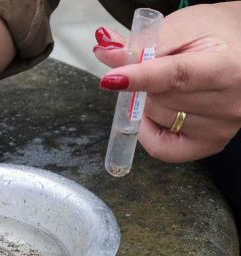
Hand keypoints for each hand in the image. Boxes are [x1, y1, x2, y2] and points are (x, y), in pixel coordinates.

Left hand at [94, 3, 240, 161]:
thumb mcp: (181, 27)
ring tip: (167, 84)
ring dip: (147, 102)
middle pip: (159, 99)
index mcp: (228, 67)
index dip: (139, 78)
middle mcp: (229, 103)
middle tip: (150, 67)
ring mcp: (220, 128)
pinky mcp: (210, 145)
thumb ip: (142, 42)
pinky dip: (148, 130)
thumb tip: (106, 53)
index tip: (111, 79)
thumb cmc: (212, 34)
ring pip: (156, 119)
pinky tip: (157, 112)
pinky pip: (161, 148)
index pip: (176, 76)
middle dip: (141, 82)